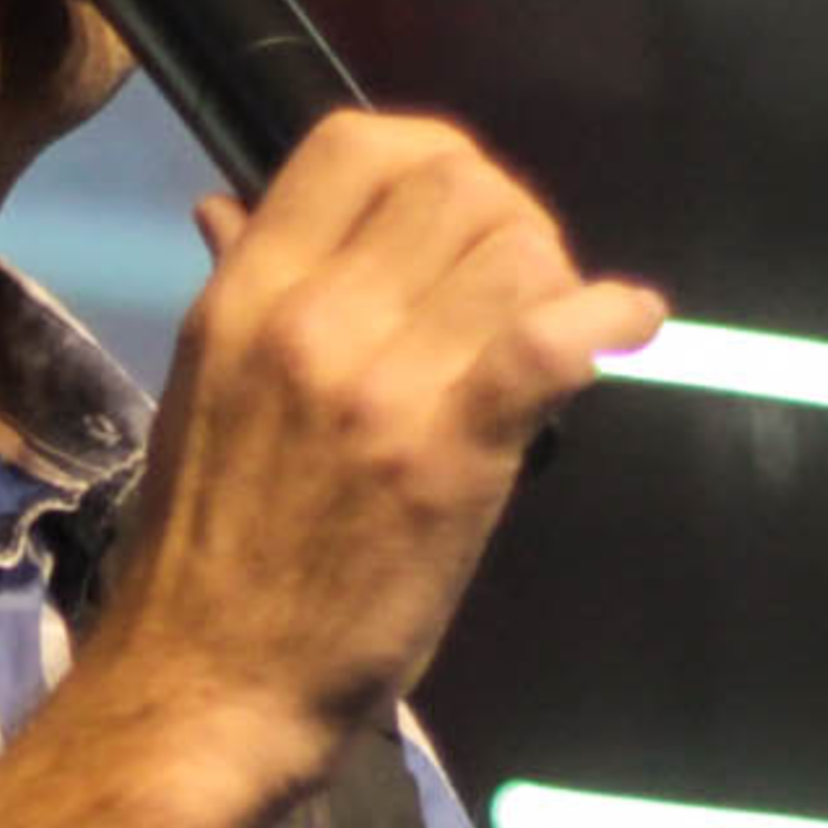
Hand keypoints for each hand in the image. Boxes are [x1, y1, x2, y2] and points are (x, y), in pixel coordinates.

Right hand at [95, 111, 664, 782]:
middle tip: (522, 277)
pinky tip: (628, 327)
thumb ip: (235, 291)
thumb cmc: (205, 547)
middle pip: (454, 183)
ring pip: (513, 250)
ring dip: (558, 272)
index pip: (355, 144)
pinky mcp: (448, 456)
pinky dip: (607, 316)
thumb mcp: (200, 392)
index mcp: (241, 299)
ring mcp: (380, 385)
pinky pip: (546, 342)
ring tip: (559, 320)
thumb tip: (231, 208)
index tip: (457, 211)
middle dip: (511, 214)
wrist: (209, 682)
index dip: (432, 154)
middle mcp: (308, 320)